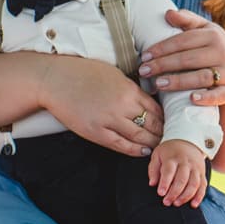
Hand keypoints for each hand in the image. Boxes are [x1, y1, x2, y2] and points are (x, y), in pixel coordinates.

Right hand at [40, 55, 162, 155]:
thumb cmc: (82, 72)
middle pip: (151, 124)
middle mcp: (122, 106)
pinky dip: (134, 150)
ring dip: (152, 142)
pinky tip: (143, 151)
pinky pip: (120, 145)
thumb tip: (147, 99)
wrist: (54, 80)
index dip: (165, 118)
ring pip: (139, 137)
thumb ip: (131, 88)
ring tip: (160, 146)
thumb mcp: (114, 73)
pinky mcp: (95, 132)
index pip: (156, 108)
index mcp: (128, 89)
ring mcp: (108, 120)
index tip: (170, 123)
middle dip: (162, 132)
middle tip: (170, 138)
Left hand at [140, 9, 224, 106]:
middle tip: (143, 71)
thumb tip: (167, 13)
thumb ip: (187, 20)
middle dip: (163, 65)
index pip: (183, 41)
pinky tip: (191, 98)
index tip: (144, 56)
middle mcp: (222, 52)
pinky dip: (206, 98)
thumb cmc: (215, 47)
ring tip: (158, 84)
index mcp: (213, 35)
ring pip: (201, 77)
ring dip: (179, 81)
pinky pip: (218, 95)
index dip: (162, 48)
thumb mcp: (205, 30)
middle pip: (188, 59)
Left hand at [148, 139, 208, 207]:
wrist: (188, 141)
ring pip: (194, 184)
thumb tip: (152, 184)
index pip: (169, 171)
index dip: (165, 183)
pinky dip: (199, 196)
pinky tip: (193, 205)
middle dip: (174, 193)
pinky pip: (203, 186)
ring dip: (186, 196)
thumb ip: (153, 169)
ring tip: (176, 204)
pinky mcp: (202, 173)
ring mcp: (196, 168)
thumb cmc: (169, 151)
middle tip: (166, 202)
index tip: (160, 193)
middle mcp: (186, 163)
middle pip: (182, 179)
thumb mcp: (157, 155)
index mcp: (172, 158)